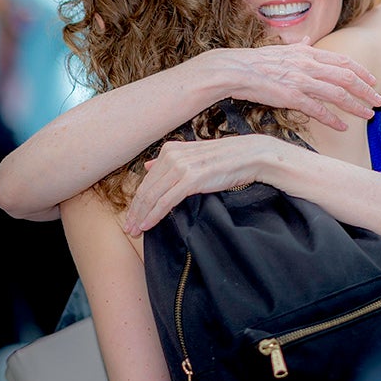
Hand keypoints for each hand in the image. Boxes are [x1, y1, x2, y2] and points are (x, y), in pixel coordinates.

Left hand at [125, 136, 273, 235]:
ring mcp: (180, 167)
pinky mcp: (190, 179)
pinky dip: (154, 215)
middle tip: (128, 228)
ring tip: (135, 231)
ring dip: (141, 216)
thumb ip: (171, 161)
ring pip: (152, 196)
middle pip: (146, 189)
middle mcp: (172, 156)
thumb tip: (148, 166)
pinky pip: (165, 201)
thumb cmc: (227, 159)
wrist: (252, 156)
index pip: (147, 180)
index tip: (132, 216)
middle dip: (135, 211)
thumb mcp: (194, 155)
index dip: (137, 200)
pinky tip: (147, 225)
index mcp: (171, 150)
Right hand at [222, 38, 380, 130]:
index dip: (361, 71)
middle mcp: (307, 64)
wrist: (235, 70)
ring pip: (337, 93)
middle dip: (366, 91)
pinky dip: (333, 119)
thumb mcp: (280, 49)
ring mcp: (300, 80)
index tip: (373, 81)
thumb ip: (298, 46)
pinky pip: (317, 109)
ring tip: (367, 116)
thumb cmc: (255, 61)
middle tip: (379, 102)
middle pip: (346, 77)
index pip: (342, 61)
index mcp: (307, 53)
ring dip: (356, 105)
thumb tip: (307, 39)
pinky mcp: (291, 96)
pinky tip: (343, 127)